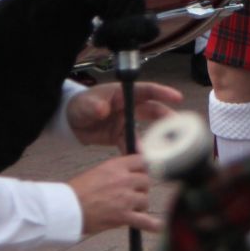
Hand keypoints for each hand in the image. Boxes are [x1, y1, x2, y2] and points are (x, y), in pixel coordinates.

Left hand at [65, 81, 182, 147]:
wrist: (70, 121)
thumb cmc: (80, 104)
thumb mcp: (86, 103)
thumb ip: (94, 106)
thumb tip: (103, 109)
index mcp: (123, 93)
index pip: (147, 91)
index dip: (163, 93)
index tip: (177, 98)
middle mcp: (128, 107)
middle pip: (152, 111)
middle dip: (167, 118)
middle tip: (179, 128)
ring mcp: (125, 121)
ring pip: (145, 130)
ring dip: (153, 140)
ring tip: (163, 149)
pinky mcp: (120, 135)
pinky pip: (131, 143)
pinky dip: (136, 151)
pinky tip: (141, 159)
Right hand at [67, 152, 158, 236]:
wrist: (67, 208)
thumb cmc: (78, 191)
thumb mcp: (98, 171)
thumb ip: (117, 171)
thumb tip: (131, 174)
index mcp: (117, 166)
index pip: (142, 161)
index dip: (143, 168)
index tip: (142, 174)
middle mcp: (124, 180)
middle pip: (146, 181)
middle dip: (141, 188)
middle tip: (131, 194)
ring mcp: (126, 198)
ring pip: (145, 200)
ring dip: (139, 205)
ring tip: (128, 208)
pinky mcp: (123, 216)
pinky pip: (144, 221)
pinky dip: (152, 225)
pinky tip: (159, 227)